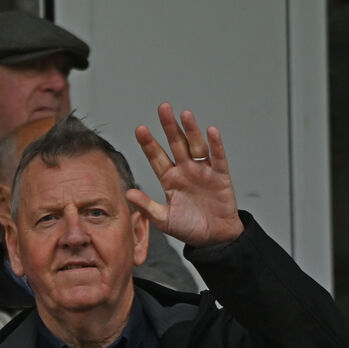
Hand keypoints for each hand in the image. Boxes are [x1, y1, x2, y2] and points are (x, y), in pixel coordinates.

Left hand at [126, 102, 242, 247]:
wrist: (213, 238)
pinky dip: (215, 144)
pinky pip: (218, 157)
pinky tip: (210, 131)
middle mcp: (185, 170)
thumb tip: (128, 193)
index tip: (140, 129)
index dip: (149, 143)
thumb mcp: (163, 219)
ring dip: (191, 130)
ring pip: (196, 146)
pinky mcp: (220, 176)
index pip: (156, 157)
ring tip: (184, 115)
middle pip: (175, 144)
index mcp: (169, 179)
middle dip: (169, 127)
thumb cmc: (188, 228)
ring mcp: (203, 171)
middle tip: (163, 108)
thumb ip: (146, 206)